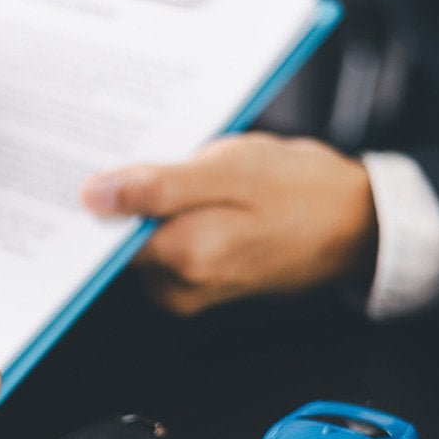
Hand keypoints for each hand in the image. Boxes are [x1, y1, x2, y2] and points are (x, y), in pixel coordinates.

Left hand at [80, 133, 377, 314]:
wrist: (356, 223)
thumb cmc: (302, 192)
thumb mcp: (229, 170)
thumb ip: (157, 187)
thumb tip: (92, 198)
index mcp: (184, 258)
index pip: (103, 236)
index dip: (92, 197)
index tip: (82, 162)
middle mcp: (180, 286)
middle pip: (119, 238)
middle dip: (120, 194)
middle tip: (139, 150)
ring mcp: (189, 288)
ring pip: (142, 238)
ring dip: (147, 200)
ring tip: (176, 164)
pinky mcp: (199, 280)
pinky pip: (164, 242)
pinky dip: (167, 212)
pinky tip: (188, 184)